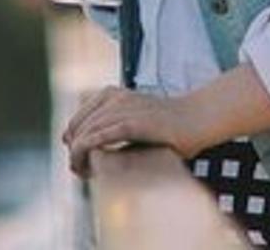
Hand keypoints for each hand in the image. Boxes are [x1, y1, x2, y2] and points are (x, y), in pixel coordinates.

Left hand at [62, 86, 202, 174]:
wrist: (196, 119)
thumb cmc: (168, 127)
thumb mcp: (133, 120)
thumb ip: (111, 129)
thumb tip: (85, 149)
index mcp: (112, 94)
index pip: (78, 119)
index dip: (73, 140)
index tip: (79, 159)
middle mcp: (114, 98)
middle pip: (78, 128)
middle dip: (74, 152)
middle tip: (79, 171)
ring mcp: (123, 109)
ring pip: (85, 134)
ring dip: (78, 157)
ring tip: (83, 174)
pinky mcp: (132, 123)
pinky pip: (99, 138)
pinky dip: (88, 154)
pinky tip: (89, 168)